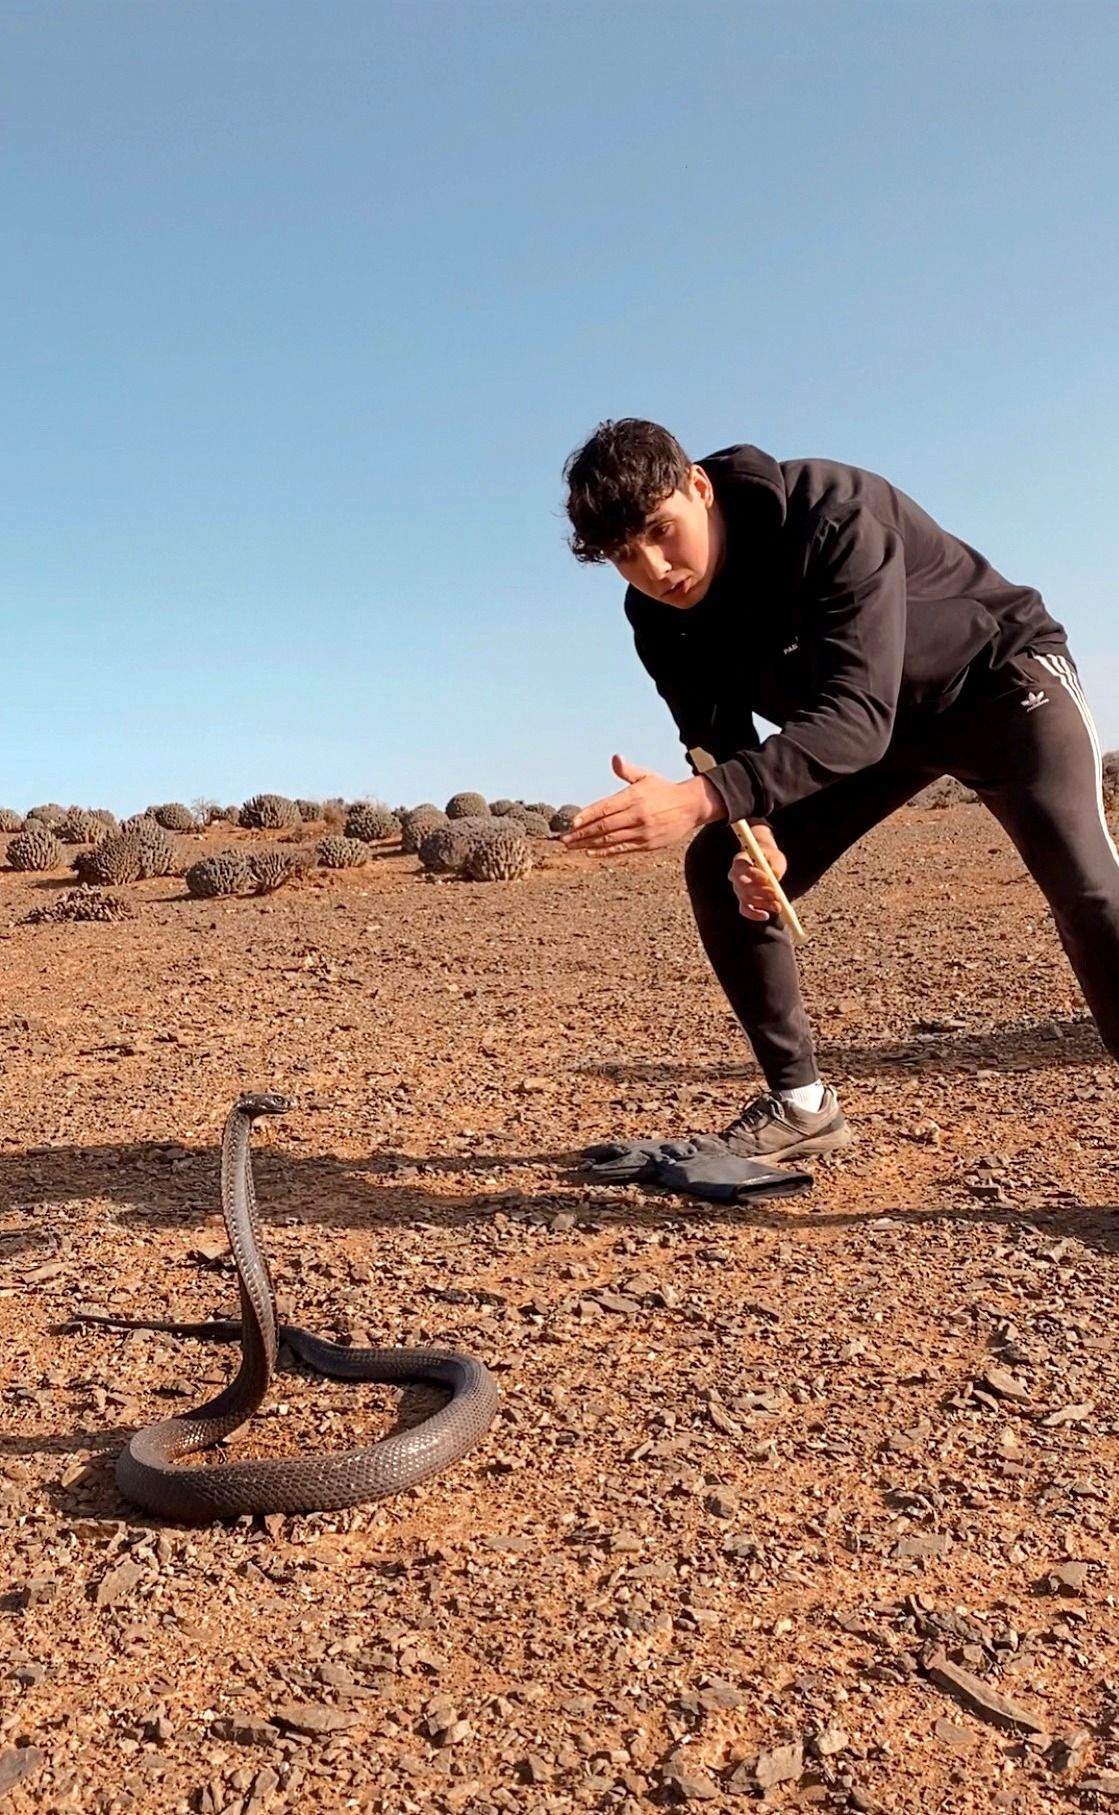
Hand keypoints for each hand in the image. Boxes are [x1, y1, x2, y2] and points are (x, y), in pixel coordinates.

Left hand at [562, 754, 722, 854]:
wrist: (691, 806)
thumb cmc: (664, 789)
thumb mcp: (647, 776)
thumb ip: (628, 771)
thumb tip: (615, 759)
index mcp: (634, 797)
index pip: (605, 808)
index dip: (587, 816)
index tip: (572, 823)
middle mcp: (637, 815)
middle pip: (603, 826)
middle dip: (581, 834)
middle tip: (563, 839)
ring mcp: (642, 832)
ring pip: (610, 840)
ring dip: (588, 844)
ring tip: (572, 846)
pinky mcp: (647, 844)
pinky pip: (622, 849)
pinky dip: (605, 852)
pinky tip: (590, 852)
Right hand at [730, 824, 788, 919]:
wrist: (768, 862)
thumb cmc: (771, 858)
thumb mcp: (775, 857)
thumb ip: (775, 865)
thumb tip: (775, 876)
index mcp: (739, 860)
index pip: (740, 866)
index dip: (753, 873)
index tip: (768, 878)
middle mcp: (735, 875)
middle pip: (742, 885)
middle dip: (760, 891)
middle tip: (775, 895)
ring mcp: (738, 889)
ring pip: (746, 898)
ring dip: (762, 903)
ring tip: (777, 906)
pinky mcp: (743, 900)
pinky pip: (745, 909)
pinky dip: (754, 914)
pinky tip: (766, 916)